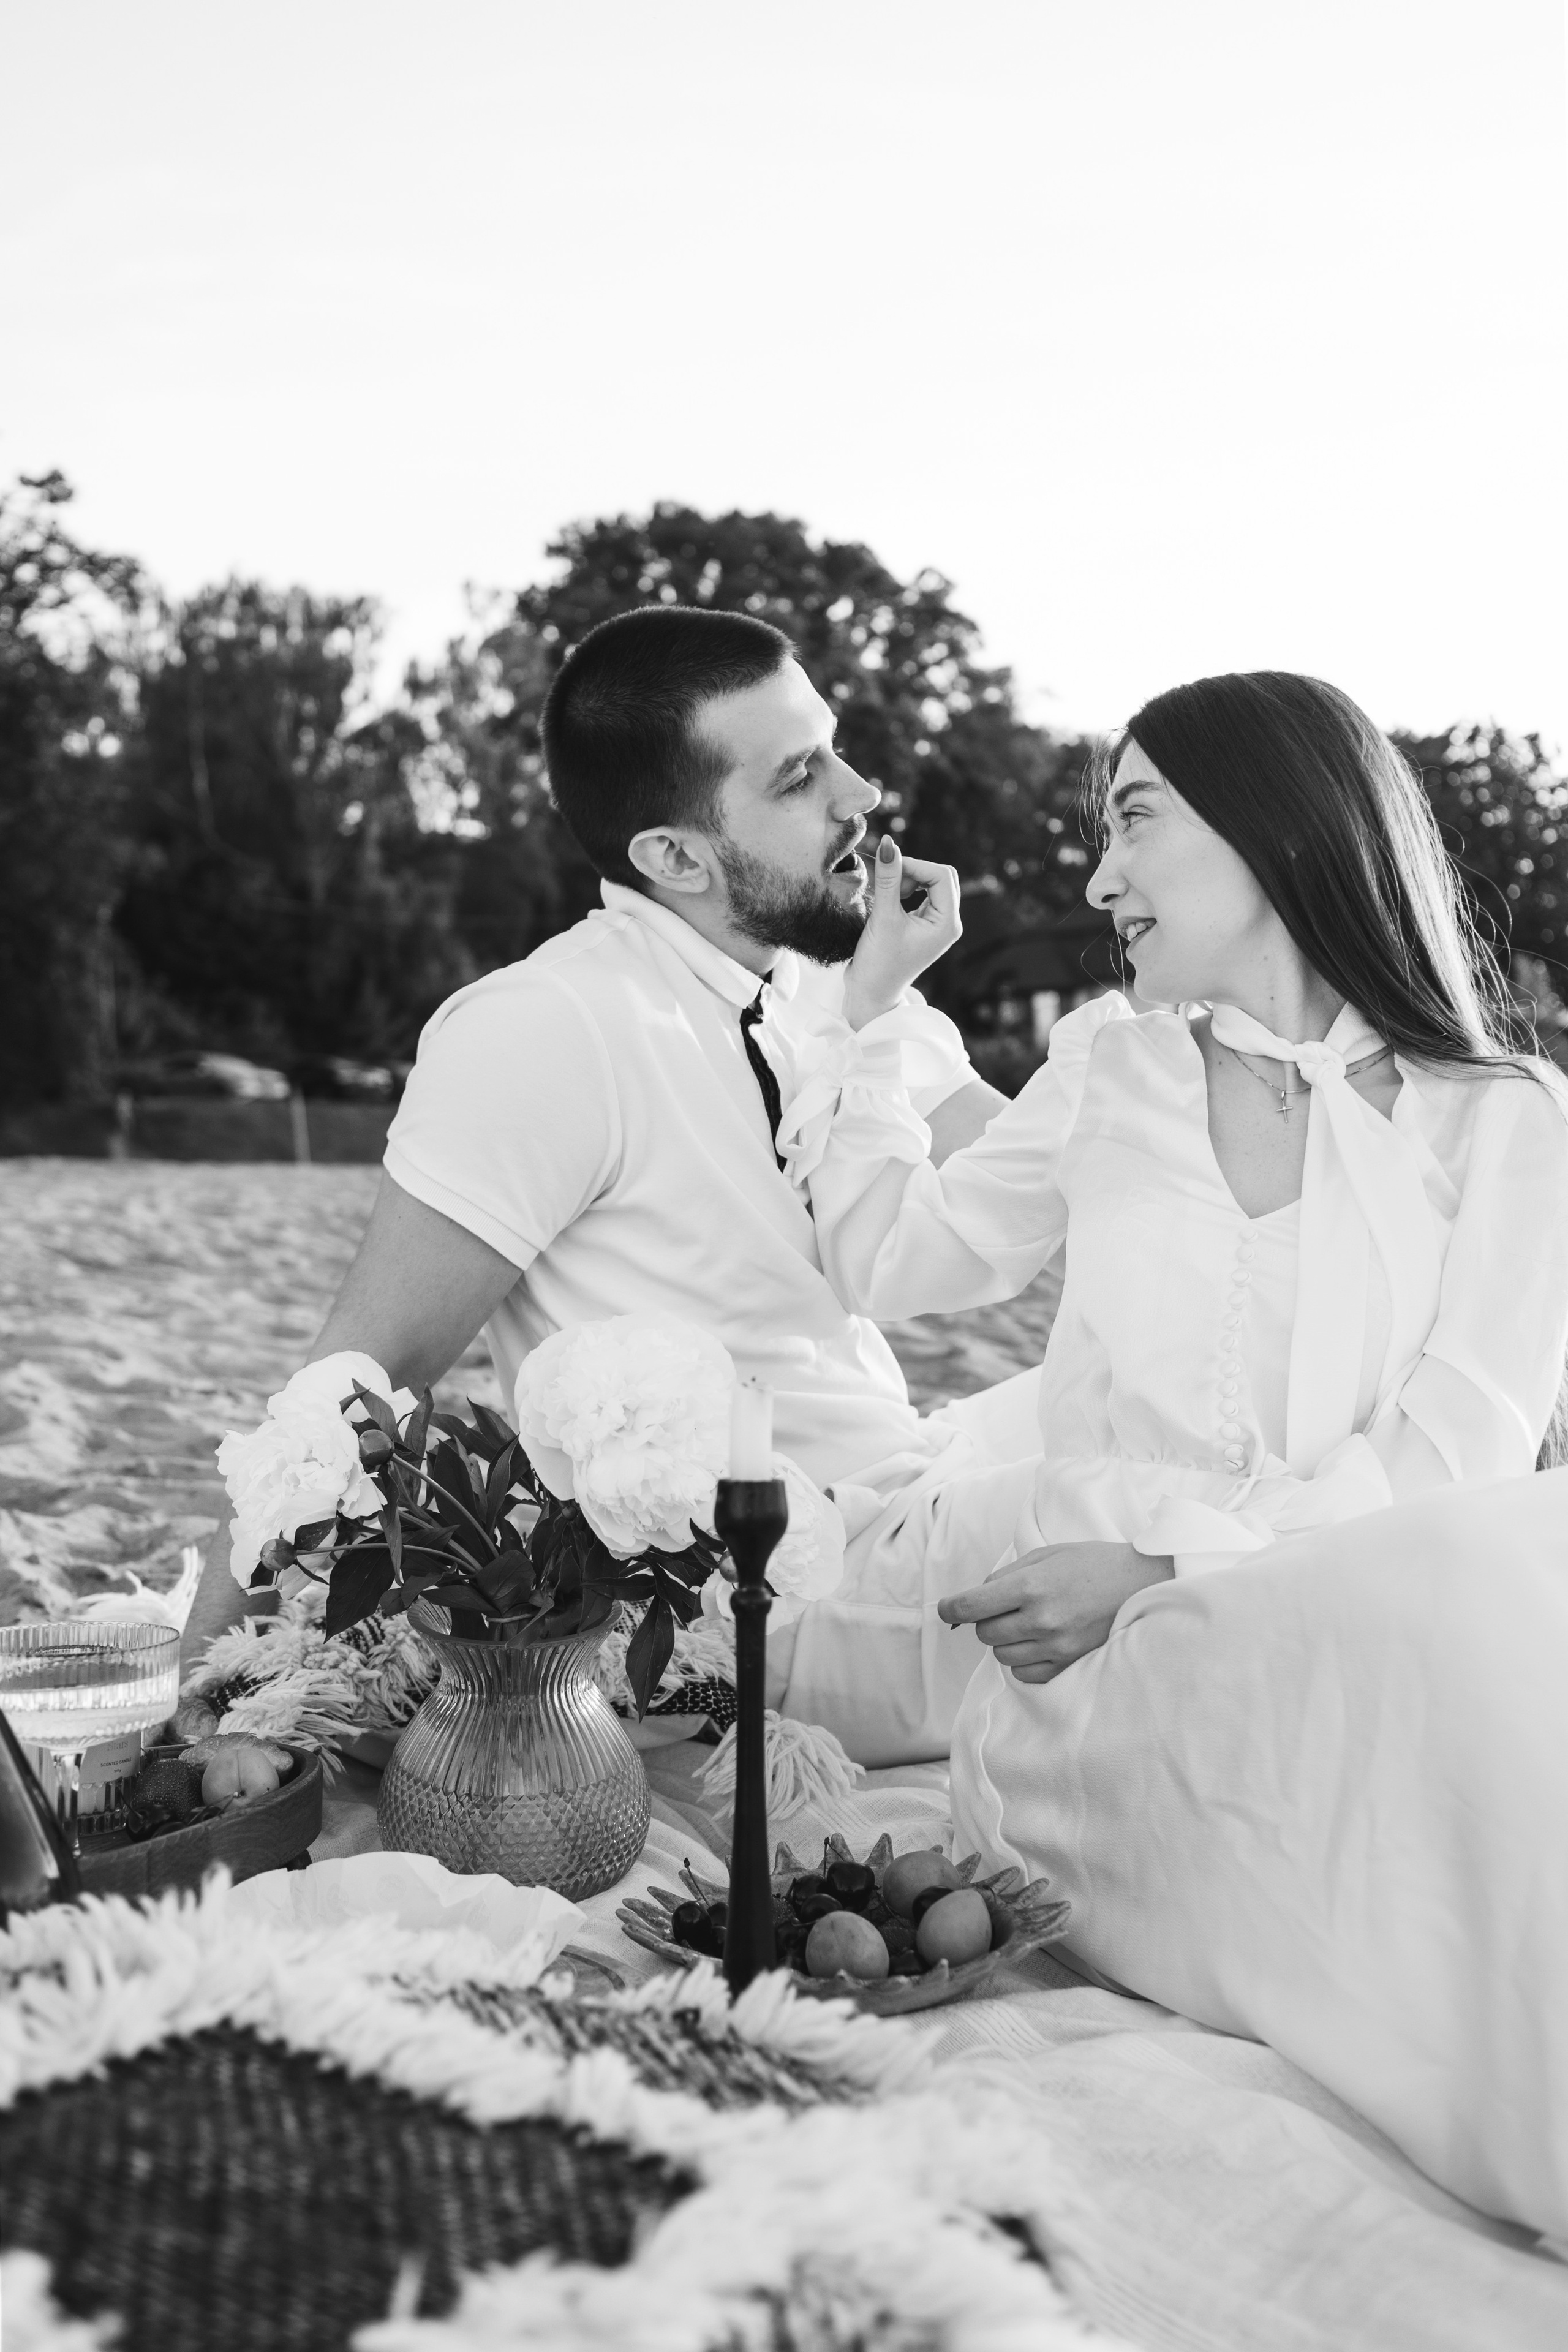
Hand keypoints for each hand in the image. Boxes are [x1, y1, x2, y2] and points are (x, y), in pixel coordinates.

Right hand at [843, 835, 961, 1031]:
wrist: (870, 994)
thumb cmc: (878, 963)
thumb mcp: (883, 918)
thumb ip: (888, 879)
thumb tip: (889, 844)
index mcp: (947, 923)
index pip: (942, 875)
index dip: (916, 865)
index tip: (890, 868)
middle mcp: (948, 923)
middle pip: (942, 876)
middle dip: (915, 871)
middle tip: (890, 883)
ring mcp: (937, 925)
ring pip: (932, 883)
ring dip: (909, 880)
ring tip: (889, 896)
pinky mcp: (923, 926)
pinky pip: (922, 895)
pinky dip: (906, 889)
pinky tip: (890, 901)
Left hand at [937, 1541, 1173, 1682]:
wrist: (1141, 1585)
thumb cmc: (1092, 1564)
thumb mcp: (1046, 1555)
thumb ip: (1005, 1576)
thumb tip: (972, 1598)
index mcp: (1031, 1587)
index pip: (970, 1605)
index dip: (950, 1606)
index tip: (946, 1607)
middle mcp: (1040, 1620)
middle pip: (983, 1632)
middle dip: (986, 1619)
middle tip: (1006, 1607)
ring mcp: (1056, 1648)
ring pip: (1001, 1655)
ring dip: (1006, 1639)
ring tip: (1030, 1622)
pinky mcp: (1069, 1666)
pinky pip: (1024, 1674)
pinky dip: (1024, 1660)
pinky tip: (1040, 1641)